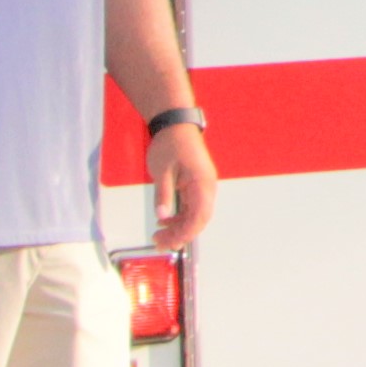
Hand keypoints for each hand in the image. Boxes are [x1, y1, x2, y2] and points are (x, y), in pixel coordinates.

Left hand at [149, 122, 221, 248]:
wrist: (175, 123)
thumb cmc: (170, 142)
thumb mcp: (162, 169)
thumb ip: (164, 194)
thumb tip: (162, 216)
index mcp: (202, 182)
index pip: (200, 215)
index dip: (187, 233)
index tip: (171, 243)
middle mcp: (207, 187)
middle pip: (199, 219)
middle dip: (181, 234)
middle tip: (160, 243)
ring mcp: (202, 186)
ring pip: (195, 215)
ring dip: (179, 228)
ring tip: (159, 236)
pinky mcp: (196, 185)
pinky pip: (191, 207)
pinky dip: (179, 217)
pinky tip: (164, 221)